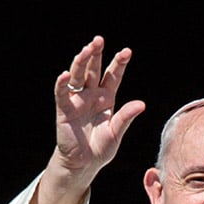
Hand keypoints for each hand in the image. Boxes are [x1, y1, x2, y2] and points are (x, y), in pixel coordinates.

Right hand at [29, 36, 145, 203]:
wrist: (84, 163)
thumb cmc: (101, 148)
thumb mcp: (116, 133)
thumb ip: (126, 118)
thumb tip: (141, 104)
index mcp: (107, 98)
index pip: (113, 76)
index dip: (119, 63)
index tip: (126, 51)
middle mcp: (91, 95)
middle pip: (94, 70)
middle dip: (96, 54)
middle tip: (99, 40)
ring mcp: (77, 100)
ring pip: (78, 75)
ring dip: (81, 62)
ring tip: (86, 50)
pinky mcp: (64, 109)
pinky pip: (62, 93)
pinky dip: (62, 84)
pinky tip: (65, 75)